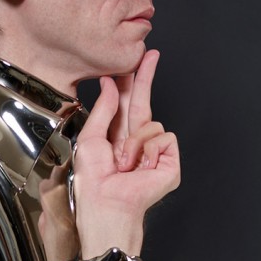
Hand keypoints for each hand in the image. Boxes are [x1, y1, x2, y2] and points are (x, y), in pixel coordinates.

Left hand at [73, 49, 180, 258]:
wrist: (107, 205)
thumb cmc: (94, 182)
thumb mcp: (91, 139)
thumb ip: (104, 109)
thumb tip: (111, 83)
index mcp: (117, 137)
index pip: (126, 104)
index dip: (131, 82)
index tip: (134, 61)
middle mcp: (137, 143)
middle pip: (144, 102)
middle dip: (146, 78)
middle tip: (151, 54)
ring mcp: (155, 152)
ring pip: (151, 122)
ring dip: (134, 142)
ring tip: (123, 163)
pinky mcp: (169, 162)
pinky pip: (163, 137)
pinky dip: (148, 149)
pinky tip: (140, 167)